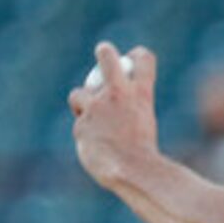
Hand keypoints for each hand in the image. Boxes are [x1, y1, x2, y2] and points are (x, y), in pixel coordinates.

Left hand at [70, 42, 157, 191]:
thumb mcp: (145, 126)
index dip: (138, 55)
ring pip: (78, 95)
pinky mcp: (81, 124)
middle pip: (107, 56)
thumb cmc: (144, 154)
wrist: (134, 171)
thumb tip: (119, 109)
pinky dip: (86, 134)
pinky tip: (96, 145)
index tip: (134, 58)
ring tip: (91, 121)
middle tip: (103, 53)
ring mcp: (97, 107)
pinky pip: (79, 125)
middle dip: (104, 52)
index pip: (144, 59)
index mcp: (142, 94)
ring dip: (81, 105)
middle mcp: (118, 94)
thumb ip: (130, 111)